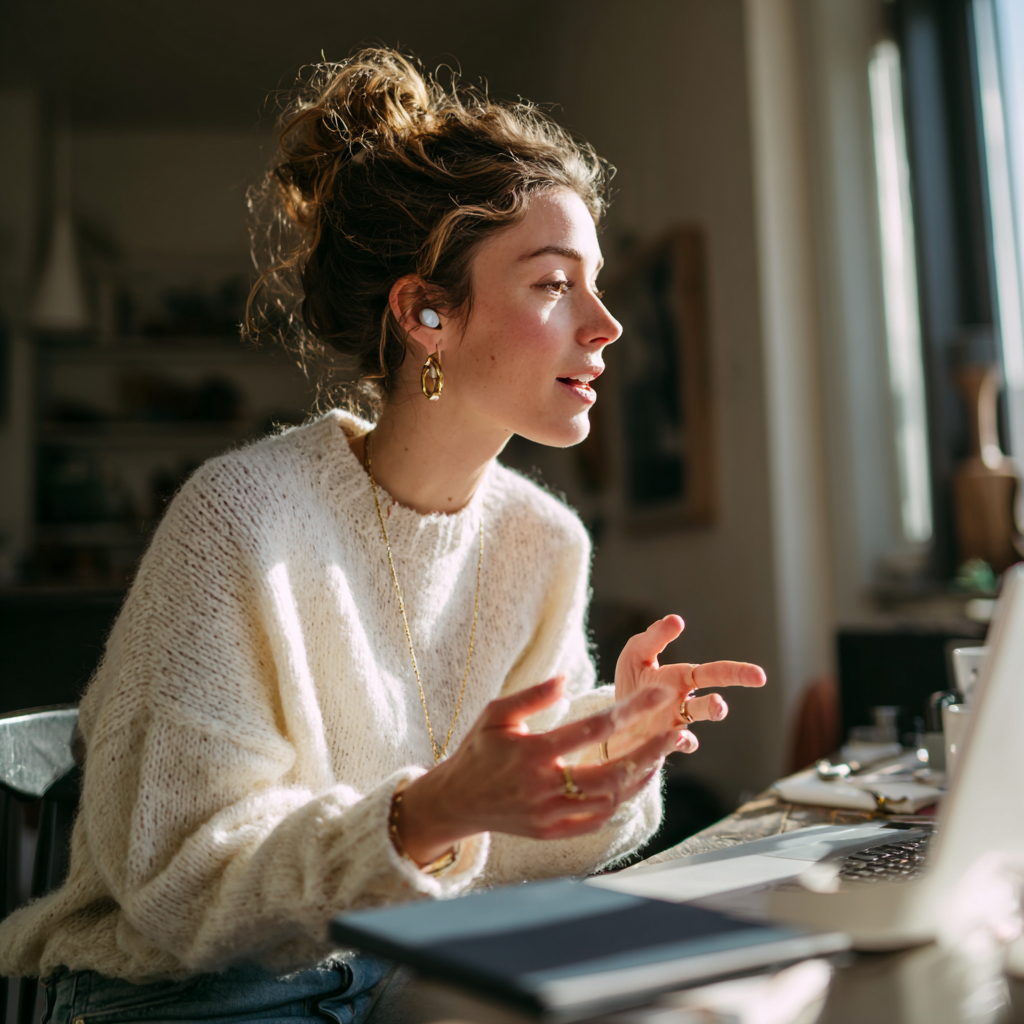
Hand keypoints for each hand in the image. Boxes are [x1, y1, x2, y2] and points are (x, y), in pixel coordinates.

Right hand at [396, 676, 678, 865]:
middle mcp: (542, 786)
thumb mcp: (496, 714)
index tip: (658, 696)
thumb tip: (566, 679)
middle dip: (649, 752)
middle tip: (674, 733)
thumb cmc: (478, 750)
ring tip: (659, 756)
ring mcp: (547, 814)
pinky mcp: (550, 833)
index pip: (592, 728)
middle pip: (611, 773)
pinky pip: (596, 821)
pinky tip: (632, 782)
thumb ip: (531, 695)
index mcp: (532, 752)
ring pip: (609, 801)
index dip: (629, 711)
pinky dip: (619, 803)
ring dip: (639, 778)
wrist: (455, 801)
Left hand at [612, 615, 765, 759]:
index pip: (713, 673)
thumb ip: (654, 637)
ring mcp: (672, 722)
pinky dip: (681, 742)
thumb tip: (676, 620)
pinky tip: (680, 737)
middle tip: (758, 679)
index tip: (760, 676)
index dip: (736, 674)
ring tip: (719, 704)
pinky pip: (674, 743)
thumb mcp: (637, 653)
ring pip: (696, 717)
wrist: (616, 718)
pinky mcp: (657, 740)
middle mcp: (683, 701)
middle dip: (735, 683)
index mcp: (681, 678)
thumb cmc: (633, 683)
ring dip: (710, 710)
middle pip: (712, 697)